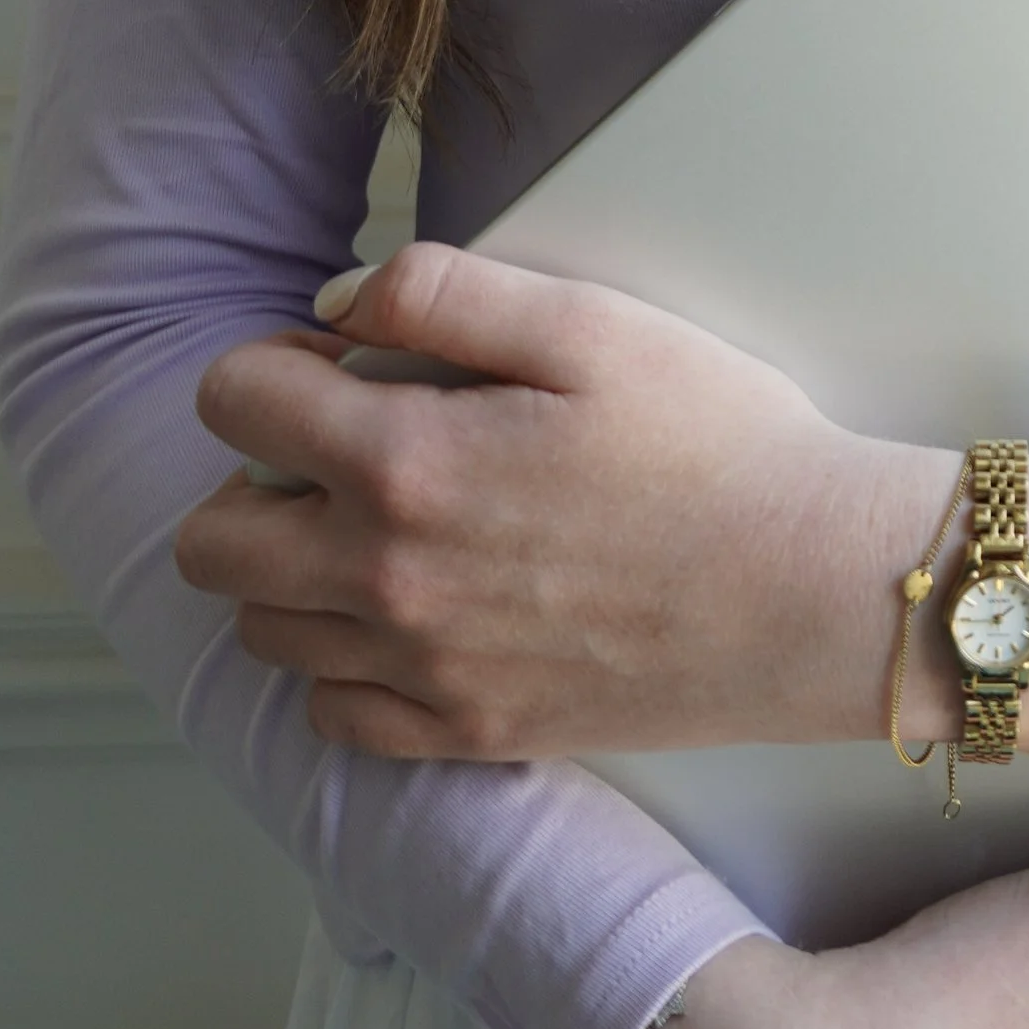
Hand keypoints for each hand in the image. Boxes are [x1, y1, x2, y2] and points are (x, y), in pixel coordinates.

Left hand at [173, 242, 1028, 763]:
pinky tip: (417, 612)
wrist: (815, 590)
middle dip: (254, 475)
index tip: (343, 360)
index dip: (274, 362)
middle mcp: (387, 580)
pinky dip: (346, 664)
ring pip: (264, 632)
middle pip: (214, 541)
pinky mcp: (468, 735)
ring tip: (390, 526)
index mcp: (405, 463)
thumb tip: (332, 305)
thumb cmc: (720, 443)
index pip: (232, 404)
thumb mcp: (592, 322)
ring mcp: (422, 671)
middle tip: (349, 447)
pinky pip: (335, 715)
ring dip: (294, 570)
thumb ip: (442, 293)